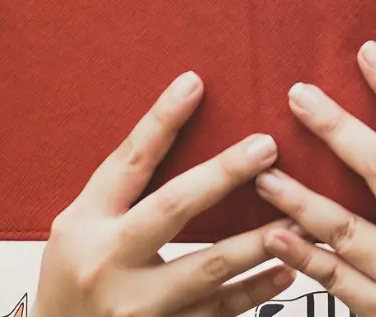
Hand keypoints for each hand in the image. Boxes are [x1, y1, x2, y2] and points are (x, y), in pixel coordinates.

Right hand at [34, 70, 304, 316]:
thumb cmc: (75, 271)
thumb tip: (178, 121)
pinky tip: (287, 270)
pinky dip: (256, 291)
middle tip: (267, 147)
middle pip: (173, 208)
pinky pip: (218, 313)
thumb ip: (125, 185)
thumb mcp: (82, 222)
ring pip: (209, 269)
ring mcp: (137, 308)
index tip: (194, 82)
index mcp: (87, 222)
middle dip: (223, 174)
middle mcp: (109, 263)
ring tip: (300, 215)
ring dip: (260, 241)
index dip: (162, 119)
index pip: (130, 160)